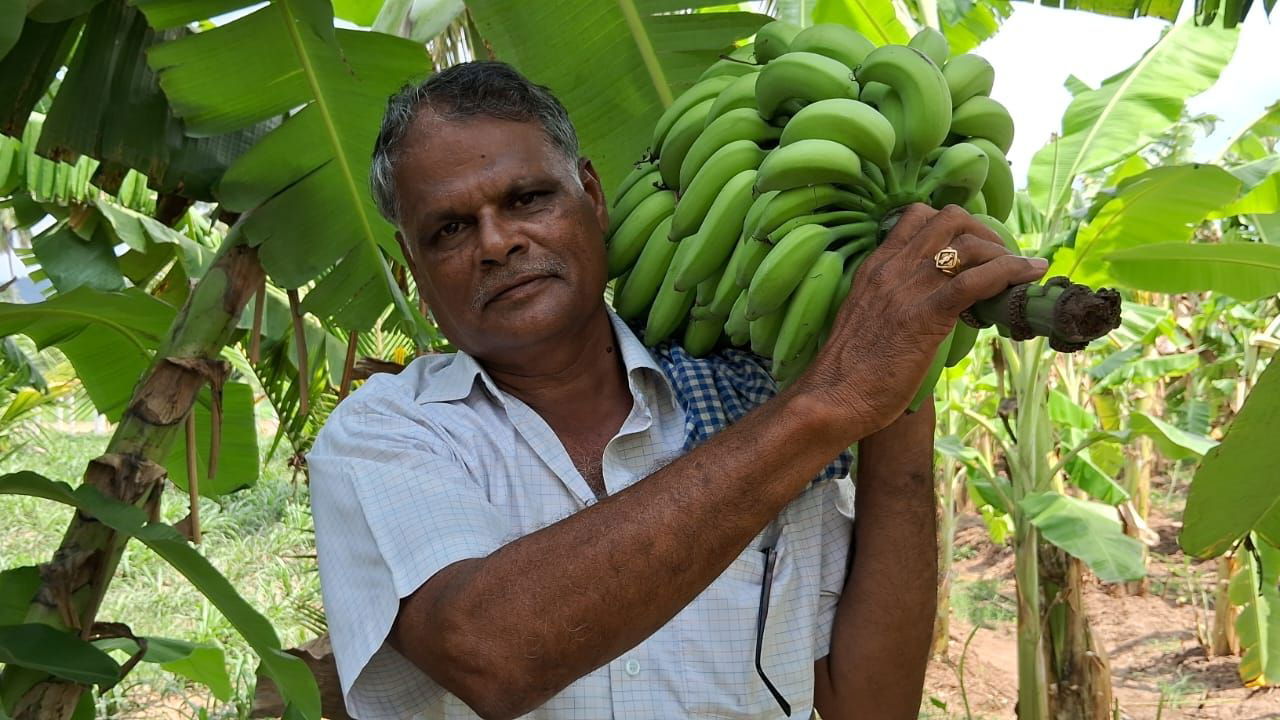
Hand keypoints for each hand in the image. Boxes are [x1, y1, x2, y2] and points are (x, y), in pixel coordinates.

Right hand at [795, 204, 1046, 434]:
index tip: (971, 247)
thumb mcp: (867, 321)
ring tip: (1019, 272)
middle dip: (983, 231)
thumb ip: (891, 304)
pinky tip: (1030, 276)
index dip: (953, 225)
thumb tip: (919, 312)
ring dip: (1003, 252)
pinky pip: (977, 280)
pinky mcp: (926, 315)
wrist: (830, 398)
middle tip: (998, 259)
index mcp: (876, 268)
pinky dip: (1010, 272)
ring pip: (968, 243)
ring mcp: (909, 289)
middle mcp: (893, 268)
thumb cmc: (848, 372)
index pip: (916, 217)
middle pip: (949, 218)